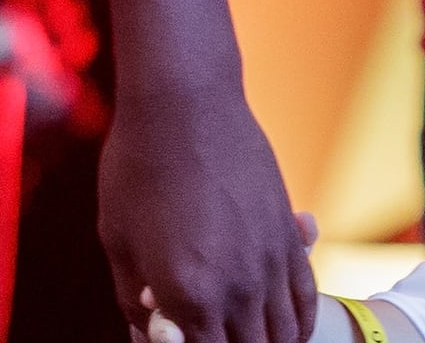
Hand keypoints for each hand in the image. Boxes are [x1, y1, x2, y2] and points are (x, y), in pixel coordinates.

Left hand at [102, 79, 319, 342]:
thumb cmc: (138, 166)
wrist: (184, 103)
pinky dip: (296, 326)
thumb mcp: (118, 240)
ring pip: (282, 337)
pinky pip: (306, 302)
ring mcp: (270, 263)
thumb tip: (150, 332)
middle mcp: (239, 288)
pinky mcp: (288, 236)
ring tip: (242, 336)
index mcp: (189, 295)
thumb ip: (134, 300)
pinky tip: (281, 330)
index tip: (179, 338)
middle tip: (207, 335)